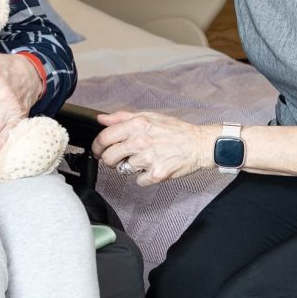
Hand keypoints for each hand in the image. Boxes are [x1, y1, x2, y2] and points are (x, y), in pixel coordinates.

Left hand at [93, 109, 212, 186]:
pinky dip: (144, 177)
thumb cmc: (176, 131)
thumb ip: (123, 117)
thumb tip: (102, 118)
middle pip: (109, 157)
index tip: (98, 150)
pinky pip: (138, 181)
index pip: (105, 137)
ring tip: (144, 160)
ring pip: (123, 170)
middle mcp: (140, 141)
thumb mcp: (149, 117)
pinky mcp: (156, 174)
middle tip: (118, 159)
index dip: (97, 146)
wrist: (199, 145)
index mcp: (137, 125)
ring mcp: (148, 159)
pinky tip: (153, 167)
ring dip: (130, 167)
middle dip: (110, 160)